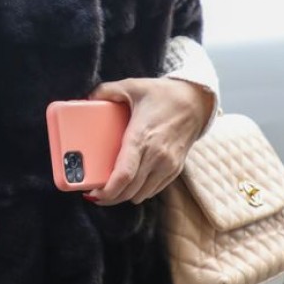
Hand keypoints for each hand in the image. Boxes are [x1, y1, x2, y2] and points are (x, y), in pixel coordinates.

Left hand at [84, 77, 212, 205]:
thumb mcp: (133, 86)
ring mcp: (167, 165)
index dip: (107, 190)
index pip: (124, 174)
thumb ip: (107, 91)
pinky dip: (140, 192)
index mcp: (141, 136)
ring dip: (124, 196)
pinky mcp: (175, 169)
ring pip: (141, 194)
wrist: (196, 102)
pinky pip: (153, 190)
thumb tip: (87, 99)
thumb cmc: (164, 94)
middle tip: (95, 194)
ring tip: (111, 190)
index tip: (93, 194)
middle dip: (110, 198)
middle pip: (129, 190)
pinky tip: (130, 184)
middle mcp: (156, 155)